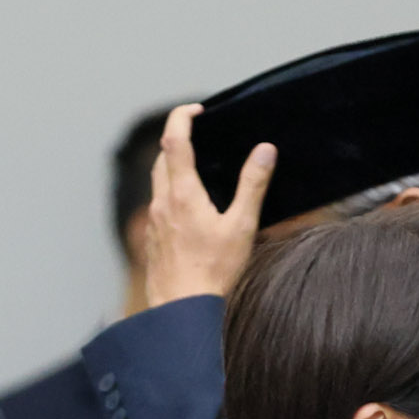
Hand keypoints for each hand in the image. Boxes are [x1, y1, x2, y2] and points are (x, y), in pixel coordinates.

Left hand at [140, 103, 274, 307]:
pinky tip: (190, 211)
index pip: (174, 139)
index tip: (196, 109)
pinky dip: (171, 194)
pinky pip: (159, 205)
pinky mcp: (154, 238)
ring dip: (173, 166)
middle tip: (199, 136)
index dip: (182, 116)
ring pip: (158, 181)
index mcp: (183, 193)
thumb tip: (265, 151)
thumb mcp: (242, 227)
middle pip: (163, 157)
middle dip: (178, 139)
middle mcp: (163, 202)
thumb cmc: (214, 271)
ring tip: (196, 170)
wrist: (182, 309)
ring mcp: (155, 221)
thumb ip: (253, 185)